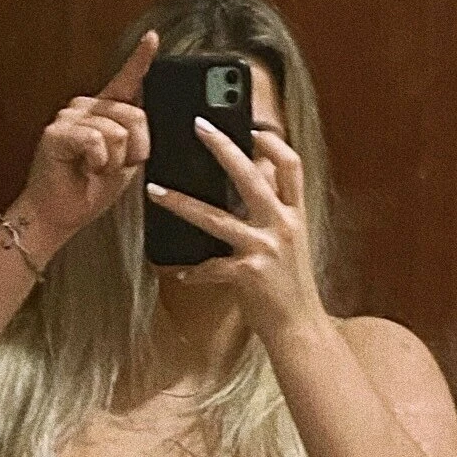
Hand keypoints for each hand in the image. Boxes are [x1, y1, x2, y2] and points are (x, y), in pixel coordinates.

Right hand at [15, 31, 158, 248]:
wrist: (61, 214)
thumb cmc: (89, 190)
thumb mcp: (126, 163)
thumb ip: (136, 138)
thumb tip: (142, 117)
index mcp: (105, 113)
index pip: (126, 82)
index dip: (140, 59)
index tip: (153, 38)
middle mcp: (86, 108)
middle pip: (134, 114)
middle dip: (134, 149)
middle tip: (113, 168)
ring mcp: (70, 117)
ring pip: (117, 131)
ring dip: (114, 161)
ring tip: (94, 170)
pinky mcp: (57, 131)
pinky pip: (95, 139)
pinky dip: (97, 160)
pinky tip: (85, 167)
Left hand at [144, 119, 327, 340]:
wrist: (300, 330)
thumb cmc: (291, 288)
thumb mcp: (291, 245)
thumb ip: (275, 216)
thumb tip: (253, 187)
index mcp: (296, 216)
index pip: (291, 165)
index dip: (272, 142)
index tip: (252, 126)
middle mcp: (284, 226)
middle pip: (251, 175)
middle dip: (223, 147)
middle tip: (198, 127)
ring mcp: (266, 249)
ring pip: (215, 218)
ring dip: (181, 203)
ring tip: (155, 192)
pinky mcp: (249, 274)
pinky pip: (211, 267)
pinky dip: (194, 272)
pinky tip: (180, 274)